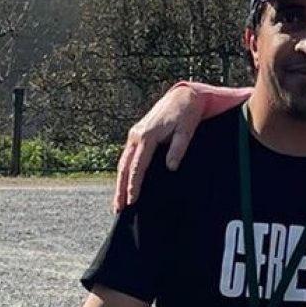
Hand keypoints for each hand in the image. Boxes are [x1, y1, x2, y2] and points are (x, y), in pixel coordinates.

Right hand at [113, 85, 204, 211]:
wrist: (182, 97)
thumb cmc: (186, 115)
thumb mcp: (186, 131)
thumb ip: (178, 149)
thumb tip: (171, 167)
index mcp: (147, 136)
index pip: (138, 166)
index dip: (134, 185)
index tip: (132, 201)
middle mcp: (136, 136)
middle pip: (124, 167)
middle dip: (120, 189)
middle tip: (119, 209)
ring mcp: (134, 135)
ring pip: (123, 163)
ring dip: (119, 183)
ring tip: (118, 203)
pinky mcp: (136, 136)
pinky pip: (127, 158)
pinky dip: (124, 173)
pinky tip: (124, 185)